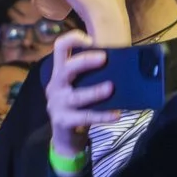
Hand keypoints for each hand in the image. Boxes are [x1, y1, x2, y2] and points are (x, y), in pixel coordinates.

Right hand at [45, 32, 117, 159]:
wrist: (66, 137)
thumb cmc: (78, 106)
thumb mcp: (79, 87)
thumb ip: (91, 75)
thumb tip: (120, 62)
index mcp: (59, 73)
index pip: (59, 48)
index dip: (72, 39)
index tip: (90, 40)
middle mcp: (55, 85)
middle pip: (66, 68)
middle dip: (85, 61)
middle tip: (104, 58)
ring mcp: (57, 104)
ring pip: (76, 95)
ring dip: (95, 91)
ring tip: (111, 88)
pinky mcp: (63, 121)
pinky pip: (85, 117)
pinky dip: (102, 115)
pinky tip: (116, 115)